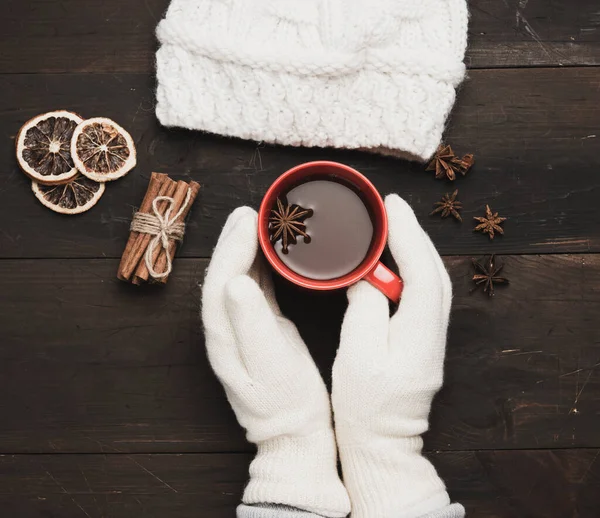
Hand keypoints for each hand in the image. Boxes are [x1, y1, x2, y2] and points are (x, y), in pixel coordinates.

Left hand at [202, 207, 349, 516]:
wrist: (296, 432)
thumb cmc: (286, 402)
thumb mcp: (271, 364)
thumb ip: (251, 322)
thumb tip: (235, 281)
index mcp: (225, 335)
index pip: (221, 281)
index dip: (232, 247)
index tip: (249, 220)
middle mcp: (227, 329)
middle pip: (224, 275)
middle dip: (234, 240)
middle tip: (251, 211)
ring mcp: (243, 330)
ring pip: (239, 279)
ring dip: (246, 249)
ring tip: (258, 222)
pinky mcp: (261, 330)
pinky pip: (256, 290)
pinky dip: (261, 267)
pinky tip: (271, 254)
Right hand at [332, 195, 456, 517]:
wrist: (383, 443)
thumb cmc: (367, 407)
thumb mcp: (358, 356)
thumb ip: (366, 308)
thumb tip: (368, 278)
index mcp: (419, 334)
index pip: (421, 273)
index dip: (407, 235)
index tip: (391, 206)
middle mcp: (433, 333)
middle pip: (433, 271)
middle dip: (414, 234)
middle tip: (391, 208)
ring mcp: (431, 338)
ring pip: (431, 281)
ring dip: (415, 249)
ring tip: (393, 226)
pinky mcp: (422, 342)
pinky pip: (422, 294)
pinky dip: (412, 269)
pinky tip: (394, 262)